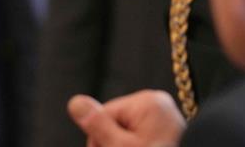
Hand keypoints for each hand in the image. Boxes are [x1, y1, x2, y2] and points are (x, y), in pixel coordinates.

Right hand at [67, 90, 185, 146]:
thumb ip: (98, 126)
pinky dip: (137, 146)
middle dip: (113, 143)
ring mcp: (165, 116)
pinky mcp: (169, 129)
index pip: (104, 115)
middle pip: (116, 123)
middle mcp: (158, 103)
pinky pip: (142, 136)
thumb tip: (75, 102)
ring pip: (128, 132)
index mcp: (147, 101)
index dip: (100, 140)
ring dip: (124, 145)